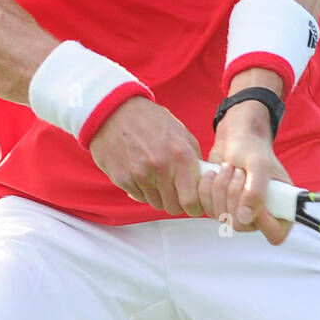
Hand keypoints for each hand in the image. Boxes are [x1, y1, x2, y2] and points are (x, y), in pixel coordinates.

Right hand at [88, 96, 203, 216]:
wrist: (116, 111)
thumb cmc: (150, 120)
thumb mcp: (181, 133)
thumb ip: (194, 159)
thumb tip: (204, 182)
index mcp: (181, 155)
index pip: (192, 200)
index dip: (194, 206)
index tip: (192, 202)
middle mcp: (162, 167)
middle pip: (173, 207)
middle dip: (175, 203)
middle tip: (173, 192)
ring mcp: (140, 175)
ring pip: (156, 204)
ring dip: (158, 196)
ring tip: (155, 177)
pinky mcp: (122, 179)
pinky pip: (138, 197)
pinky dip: (141, 190)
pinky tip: (140, 173)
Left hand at [196, 119, 293, 245]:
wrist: (235, 141)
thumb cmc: (252, 150)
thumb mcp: (259, 165)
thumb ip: (256, 191)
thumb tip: (245, 217)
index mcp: (281, 208)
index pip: (275, 234)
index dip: (262, 219)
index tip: (251, 194)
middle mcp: (261, 216)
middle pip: (241, 225)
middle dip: (234, 195)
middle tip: (239, 172)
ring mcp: (239, 214)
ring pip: (222, 217)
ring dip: (221, 188)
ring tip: (229, 168)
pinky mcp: (220, 208)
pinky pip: (207, 209)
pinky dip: (208, 188)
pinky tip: (215, 173)